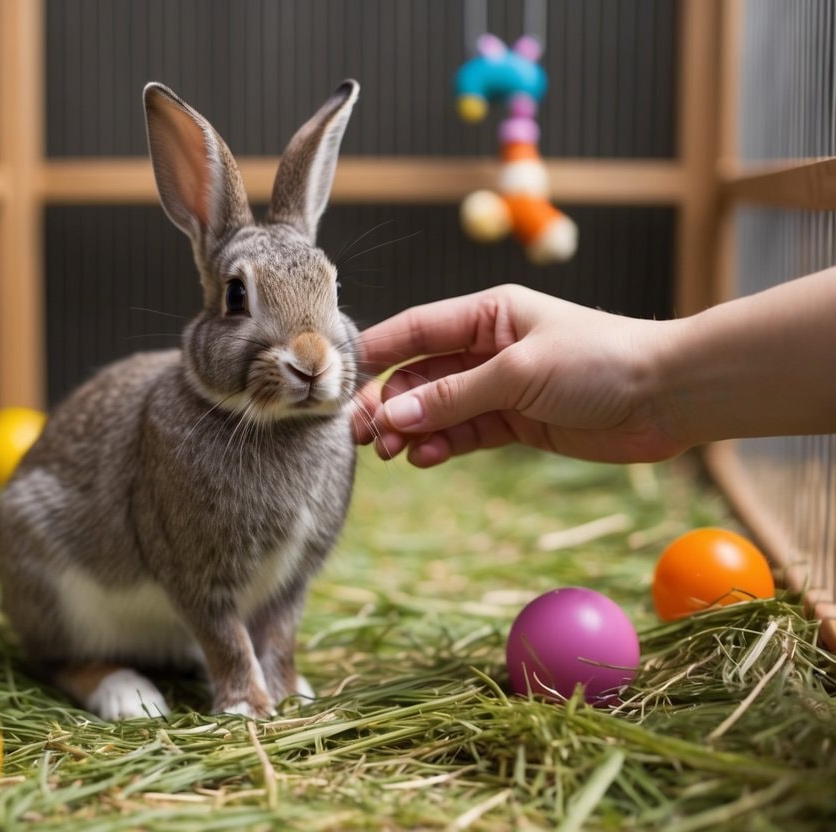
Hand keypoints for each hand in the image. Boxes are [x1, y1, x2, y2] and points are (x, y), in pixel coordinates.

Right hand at [352, 284, 686, 465]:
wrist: (669, 396)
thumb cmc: (602, 361)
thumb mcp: (519, 373)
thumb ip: (455, 395)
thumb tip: (394, 412)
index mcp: (488, 313)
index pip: (417, 329)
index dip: (376, 352)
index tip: (340, 378)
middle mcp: (488, 347)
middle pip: (420, 374)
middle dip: (388, 401)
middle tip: (361, 434)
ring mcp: (500, 386)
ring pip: (437, 407)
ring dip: (411, 427)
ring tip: (390, 451)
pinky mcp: (516, 422)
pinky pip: (463, 432)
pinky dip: (441, 444)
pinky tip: (424, 457)